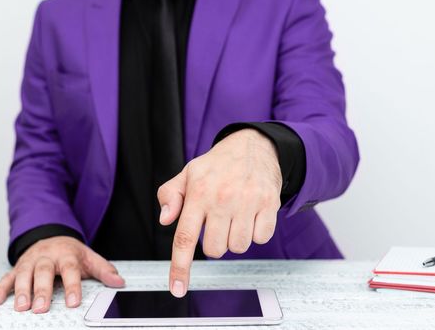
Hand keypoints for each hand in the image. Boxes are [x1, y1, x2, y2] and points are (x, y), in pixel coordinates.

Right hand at [0, 236, 124, 312]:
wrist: (52, 235)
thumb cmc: (70, 251)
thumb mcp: (90, 257)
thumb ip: (104, 270)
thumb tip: (118, 282)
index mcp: (66, 254)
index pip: (70, 270)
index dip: (72, 286)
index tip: (73, 302)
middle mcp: (47, 256)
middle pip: (44, 272)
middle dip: (41, 290)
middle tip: (41, 307)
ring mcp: (30, 261)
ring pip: (23, 274)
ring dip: (21, 291)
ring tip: (21, 307)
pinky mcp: (18, 267)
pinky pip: (7, 277)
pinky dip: (0, 289)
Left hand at [157, 129, 281, 296]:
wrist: (253, 145)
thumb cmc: (216, 165)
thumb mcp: (187, 174)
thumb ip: (169, 196)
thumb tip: (165, 220)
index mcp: (198, 192)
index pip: (185, 237)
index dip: (180, 268)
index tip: (178, 289)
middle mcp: (222, 198)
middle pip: (214, 249)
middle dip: (213, 243)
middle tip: (216, 224)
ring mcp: (248, 201)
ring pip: (238, 247)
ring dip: (234, 239)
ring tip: (234, 218)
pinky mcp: (269, 203)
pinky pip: (261, 239)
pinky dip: (256, 233)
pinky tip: (251, 216)